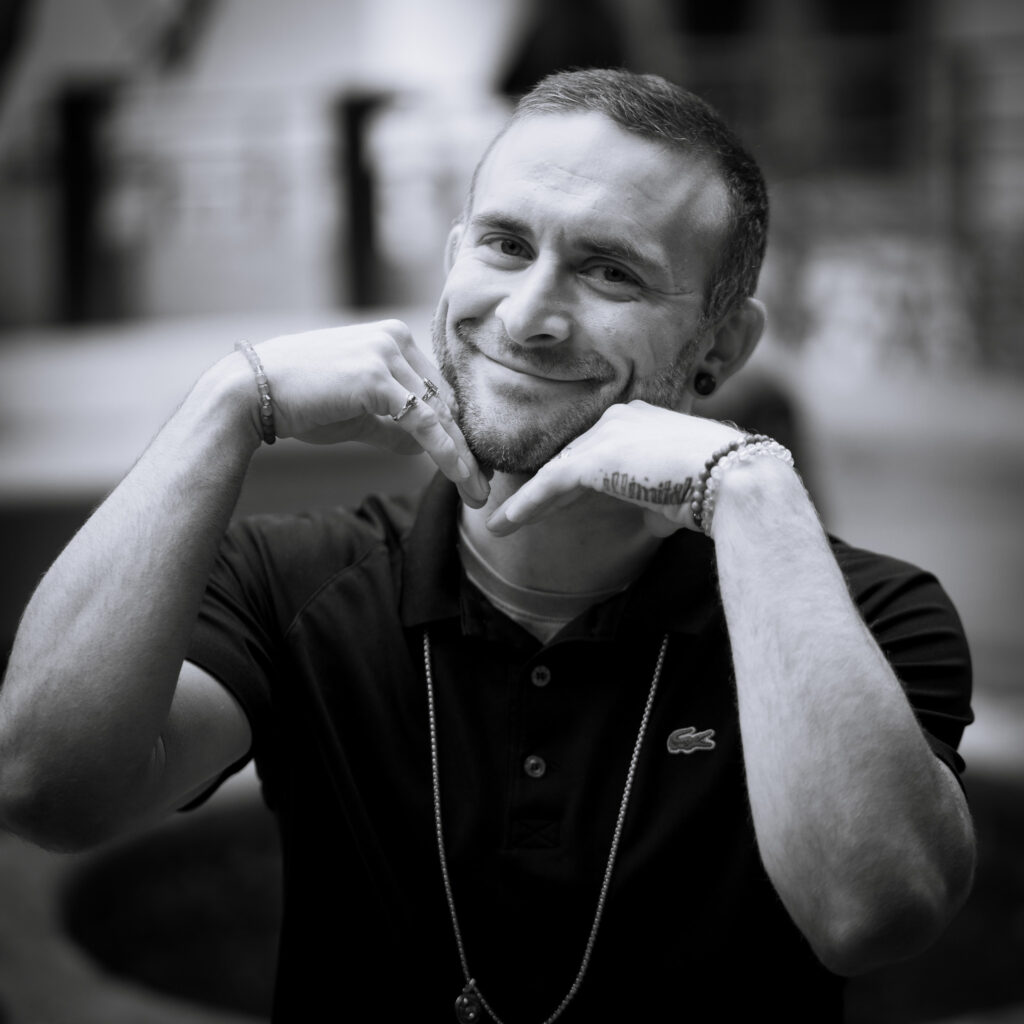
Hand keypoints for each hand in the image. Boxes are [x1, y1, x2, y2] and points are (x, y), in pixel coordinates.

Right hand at [245, 320, 488, 505]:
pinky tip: (460, 477)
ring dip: (463, 457)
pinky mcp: (377, 377)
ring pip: (441, 414)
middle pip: (446, 400)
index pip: (438, 389)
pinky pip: (424, 422)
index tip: (474, 464)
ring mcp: (387, 353)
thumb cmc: (299, 402)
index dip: (457, 429)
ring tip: (477, 492)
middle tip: (483, 485)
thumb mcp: (357, 414)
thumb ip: (393, 426)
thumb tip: (426, 447)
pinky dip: (446, 452)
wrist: (250, 393)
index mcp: (392, 339)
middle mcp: (395, 338)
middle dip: (467, 447)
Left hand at [485, 400, 742, 535]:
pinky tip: (505, 524)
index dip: (571, 476)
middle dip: (544, 487)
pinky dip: (526, 506)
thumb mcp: (682, 495)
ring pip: (556, 471)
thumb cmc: (718, 489)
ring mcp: (606, 436)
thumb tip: (655, 522)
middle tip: (516, 511)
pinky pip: (550, 485)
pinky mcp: (594, 459)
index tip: (552, 498)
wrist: (733, 479)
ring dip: (527, 501)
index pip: (595, 449)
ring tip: (500, 524)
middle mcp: (621, 419)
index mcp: (642, 420)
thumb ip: (661, 504)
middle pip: (570, 457)